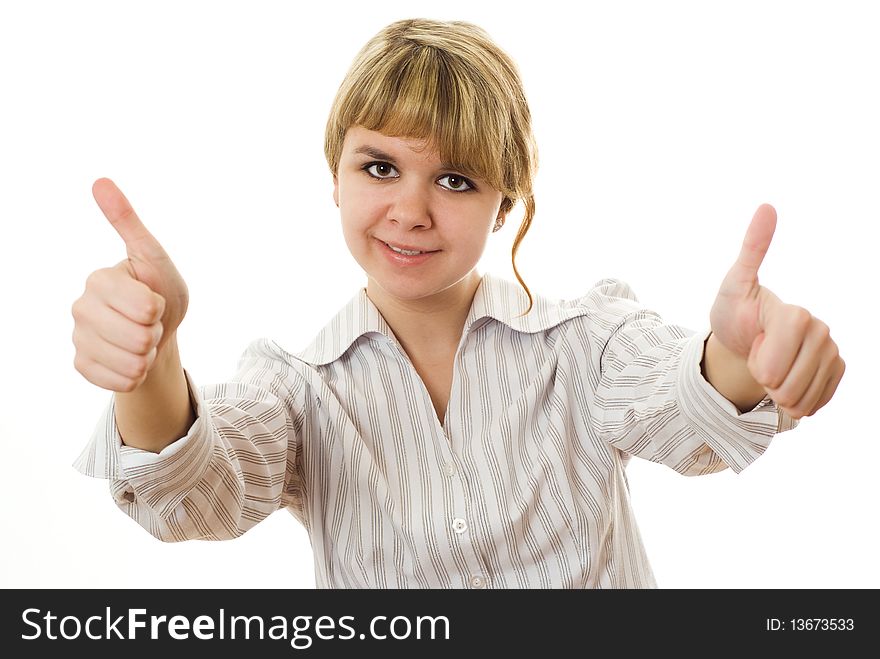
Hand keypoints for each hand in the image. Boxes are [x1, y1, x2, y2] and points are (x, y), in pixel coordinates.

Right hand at [71, 178, 188, 391]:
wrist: (159, 330)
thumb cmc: (159, 289)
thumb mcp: (153, 256)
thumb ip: (128, 223)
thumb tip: (100, 181)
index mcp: (99, 279)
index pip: (146, 308)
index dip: (159, 309)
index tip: (154, 300)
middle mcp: (81, 308)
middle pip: (139, 339)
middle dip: (155, 334)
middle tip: (149, 323)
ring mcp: (79, 338)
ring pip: (132, 363)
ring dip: (147, 356)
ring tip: (142, 339)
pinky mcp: (82, 365)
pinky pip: (121, 381)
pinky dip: (136, 375)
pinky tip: (131, 358)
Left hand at [708, 204, 844, 418]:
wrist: (743, 341)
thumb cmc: (735, 312)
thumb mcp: (734, 284)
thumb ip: (752, 250)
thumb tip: (767, 206)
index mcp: (795, 313)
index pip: (780, 354)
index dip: (763, 361)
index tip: (753, 352)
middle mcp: (820, 331)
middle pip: (790, 381)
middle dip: (765, 380)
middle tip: (758, 356)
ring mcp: (830, 351)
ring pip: (802, 397)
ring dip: (777, 394)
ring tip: (769, 369)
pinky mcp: (835, 370)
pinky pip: (815, 404)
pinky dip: (795, 403)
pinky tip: (785, 384)